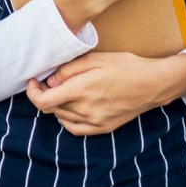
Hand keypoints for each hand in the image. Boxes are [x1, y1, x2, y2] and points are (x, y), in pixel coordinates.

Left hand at [25, 50, 185, 134]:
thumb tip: (49, 81)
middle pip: (51, 108)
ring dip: (57, 105)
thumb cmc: (126, 66)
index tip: (33, 81)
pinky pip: (74, 129)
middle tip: (51, 82)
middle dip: (45, 94)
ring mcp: (95, 121)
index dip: (32, 92)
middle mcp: (86, 109)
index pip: (43, 101)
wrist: (153, 84)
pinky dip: (66, 119)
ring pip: (61, 117)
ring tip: (66, 90)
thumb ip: (68, 70)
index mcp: (81, 90)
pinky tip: (71, 108)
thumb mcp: (95, 58)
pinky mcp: (103, 128)